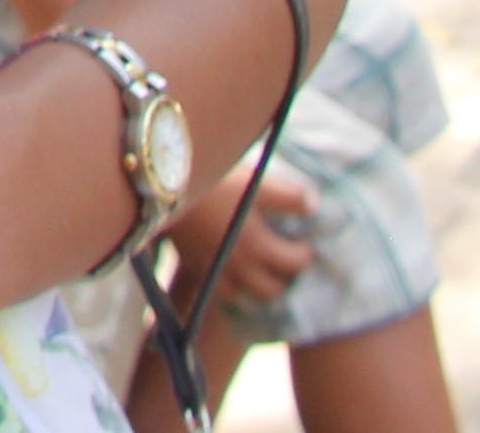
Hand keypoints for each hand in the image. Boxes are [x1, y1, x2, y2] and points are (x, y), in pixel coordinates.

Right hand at [168, 171, 318, 315]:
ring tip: (264, 268)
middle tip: (285, 258)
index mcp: (259, 247)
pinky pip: (225, 293)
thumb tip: (315, 206)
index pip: (296, 264)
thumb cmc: (214, 182)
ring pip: (250, 296)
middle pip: (275, 290)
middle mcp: (240, 268)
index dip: (305, 253)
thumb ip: (290, 197)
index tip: (303, 241)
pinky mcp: (197, 269)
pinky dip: (236, 288)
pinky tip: (237, 272)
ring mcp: (217, 273)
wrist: (164, 188)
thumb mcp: (256, 182)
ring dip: (262, 286)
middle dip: (285, 276)